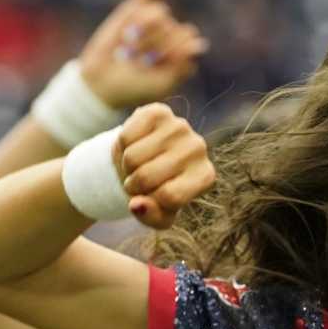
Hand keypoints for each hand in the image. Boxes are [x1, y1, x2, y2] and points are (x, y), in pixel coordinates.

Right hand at [77, 0, 208, 109]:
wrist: (102, 82)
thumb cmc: (135, 87)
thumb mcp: (163, 83)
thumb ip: (182, 64)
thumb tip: (200, 42)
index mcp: (181, 50)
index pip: (188, 38)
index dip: (173, 49)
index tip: (158, 64)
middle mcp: (169, 33)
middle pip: (173, 27)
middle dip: (155, 44)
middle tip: (140, 61)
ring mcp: (152, 20)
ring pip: (159, 13)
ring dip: (143, 32)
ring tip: (131, 48)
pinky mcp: (133, 10)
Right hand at [116, 103, 218, 228]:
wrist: (148, 159)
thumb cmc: (157, 190)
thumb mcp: (158, 214)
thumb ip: (151, 217)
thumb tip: (137, 204)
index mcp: (205, 176)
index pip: (170, 196)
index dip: (150, 203)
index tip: (150, 198)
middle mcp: (199, 148)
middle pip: (147, 176)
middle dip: (134, 185)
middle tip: (139, 182)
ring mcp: (180, 126)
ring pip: (133, 157)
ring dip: (126, 167)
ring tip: (136, 165)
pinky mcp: (158, 111)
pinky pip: (126, 137)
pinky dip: (122, 146)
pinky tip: (134, 146)